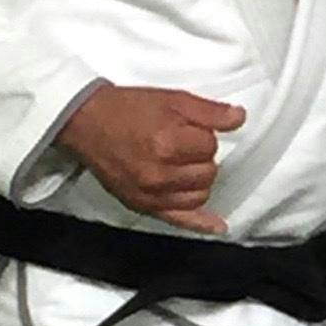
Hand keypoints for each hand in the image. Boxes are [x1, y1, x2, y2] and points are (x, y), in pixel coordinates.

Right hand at [56, 86, 246, 234]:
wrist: (86, 123)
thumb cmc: (127, 109)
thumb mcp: (171, 99)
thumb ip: (209, 111)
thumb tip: (239, 118)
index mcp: (167, 144)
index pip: (210, 146)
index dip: (203, 135)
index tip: (188, 129)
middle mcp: (160, 174)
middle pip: (208, 172)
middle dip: (201, 157)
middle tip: (182, 144)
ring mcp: (151, 194)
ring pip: (200, 195)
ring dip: (199, 180)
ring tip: (182, 165)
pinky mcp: (142, 206)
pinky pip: (180, 220)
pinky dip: (201, 223)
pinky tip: (218, 226)